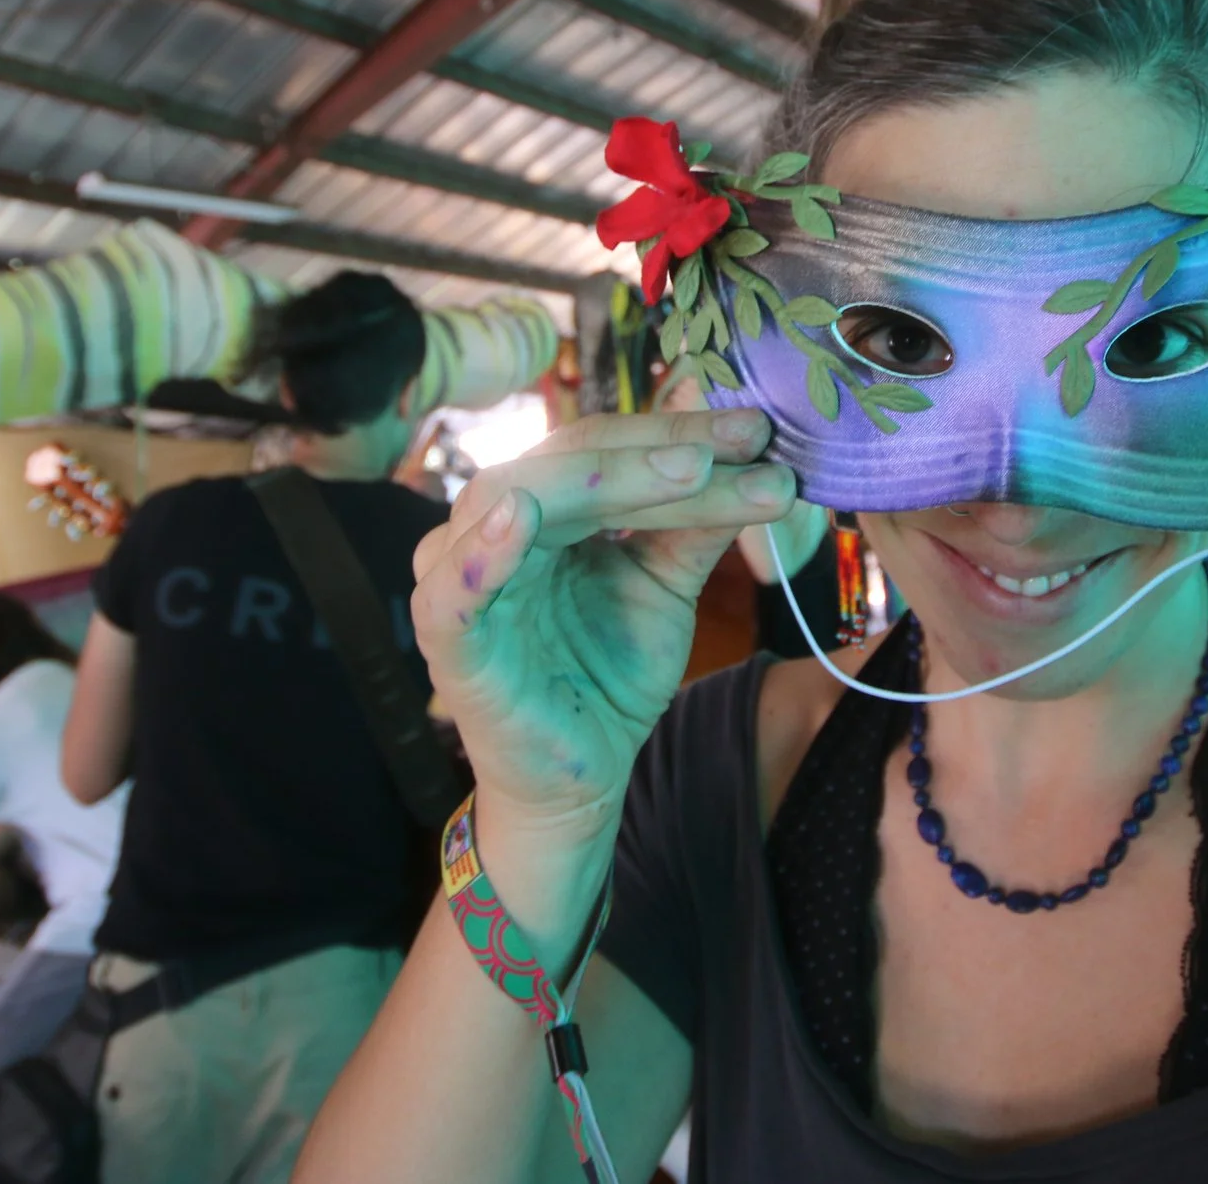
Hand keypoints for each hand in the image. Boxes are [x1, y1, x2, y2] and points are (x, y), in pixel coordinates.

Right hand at [411, 408, 793, 832]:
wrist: (582, 778)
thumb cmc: (609, 673)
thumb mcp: (666, 586)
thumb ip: (696, 523)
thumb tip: (755, 451)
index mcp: (545, 505)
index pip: (605, 445)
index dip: (680, 431)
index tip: (760, 428)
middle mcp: (494, 524)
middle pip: (568, 460)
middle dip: (661, 449)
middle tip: (745, 442)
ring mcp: (462, 576)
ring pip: (517, 497)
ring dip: (606, 481)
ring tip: (689, 471)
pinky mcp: (447, 641)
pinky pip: (452, 592)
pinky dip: (482, 554)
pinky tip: (520, 517)